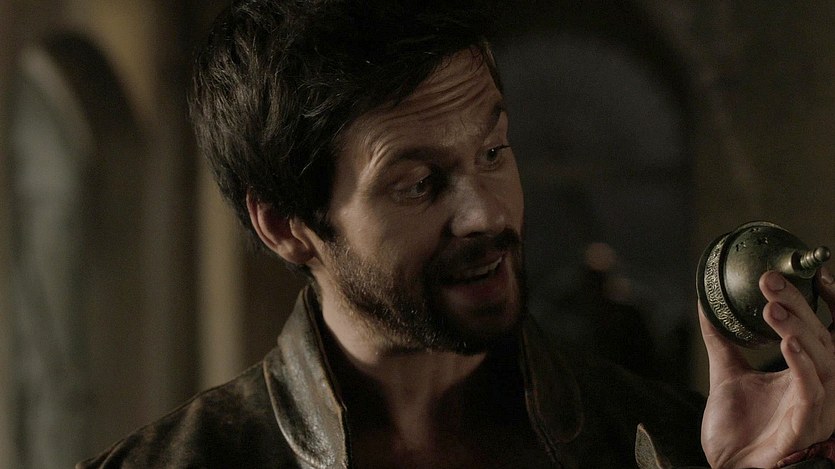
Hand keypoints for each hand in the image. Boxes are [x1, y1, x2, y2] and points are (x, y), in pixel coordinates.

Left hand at [700, 267, 834, 467]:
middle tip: (771, 281)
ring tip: (773, 306)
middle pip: (822, 337)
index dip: (828, 302)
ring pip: (823, 360)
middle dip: (800, 305)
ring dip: (799, 329)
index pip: (828, 330)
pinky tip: (788, 343)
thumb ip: (722, 339)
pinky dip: (802, 364)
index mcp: (807, 372)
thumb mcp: (727, 372)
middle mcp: (820, 387)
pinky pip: (812, 391)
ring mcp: (816, 407)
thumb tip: (706, 303)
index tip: (811, 273)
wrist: (728, 466)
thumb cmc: (739, 428)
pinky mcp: (805, 425)